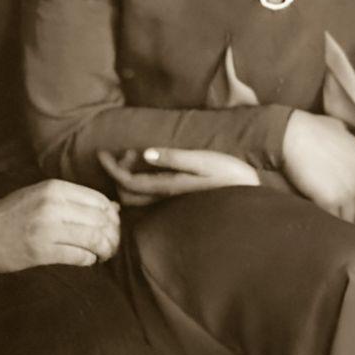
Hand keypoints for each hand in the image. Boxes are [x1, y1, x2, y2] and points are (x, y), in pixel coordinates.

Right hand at [0, 180, 119, 272]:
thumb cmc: (14, 214)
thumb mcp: (43, 195)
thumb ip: (75, 199)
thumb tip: (113, 208)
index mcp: (54, 188)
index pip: (99, 200)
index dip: (111, 216)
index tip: (111, 227)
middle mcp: (52, 205)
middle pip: (100, 220)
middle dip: (112, 235)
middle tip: (110, 245)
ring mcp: (46, 228)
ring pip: (93, 239)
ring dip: (104, 250)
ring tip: (102, 254)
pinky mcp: (40, 251)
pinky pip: (79, 256)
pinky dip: (89, 260)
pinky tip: (87, 260)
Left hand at [98, 148, 259, 206]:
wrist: (254, 201)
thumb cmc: (231, 177)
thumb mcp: (204, 162)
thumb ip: (174, 158)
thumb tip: (145, 154)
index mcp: (168, 188)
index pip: (127, 183)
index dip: (111, 168)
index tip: (100, 153)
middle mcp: (166, 200)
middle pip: (127, 193)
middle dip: (119, 172)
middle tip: (126, 151)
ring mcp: (172, 204)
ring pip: (138, 196)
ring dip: (131, 175)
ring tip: (138, 155)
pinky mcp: (180, 203)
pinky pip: (150, 195)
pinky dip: (142, 180)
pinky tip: (152, 166)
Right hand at [282, 111, 354, 228]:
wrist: (290, 133)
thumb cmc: (311, 128)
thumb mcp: (342, 131)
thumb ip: (353, 145)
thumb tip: (352, 147)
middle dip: (352, 211)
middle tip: (336, 204)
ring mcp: (347, 190)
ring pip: (348, 218)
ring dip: (337, 214)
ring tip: (322, 202)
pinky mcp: (329, 199)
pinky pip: (332, 218)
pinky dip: (324, 215)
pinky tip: (315, 204)